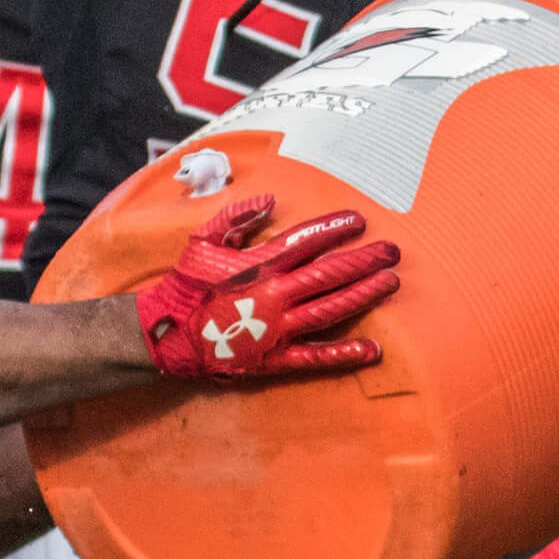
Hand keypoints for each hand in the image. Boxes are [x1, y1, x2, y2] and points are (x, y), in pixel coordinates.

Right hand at [135, 194, 399, 379]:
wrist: (166, 335)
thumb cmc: (185, 285)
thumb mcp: (202, 241)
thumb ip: (236, 217)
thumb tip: (270, 200)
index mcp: (259, 265)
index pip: (306, 241)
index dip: (335, 228)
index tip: (359, 220)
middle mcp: (274, 295)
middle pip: (329, 273)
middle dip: (364, 260)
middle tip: (392, 251)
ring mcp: (277, 329)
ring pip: (331, 309)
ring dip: (364, 295)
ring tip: (391, 283)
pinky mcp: (275, 358)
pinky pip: (315, 357)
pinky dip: (344, 353)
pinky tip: (372, 350)